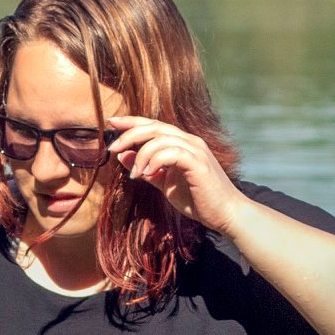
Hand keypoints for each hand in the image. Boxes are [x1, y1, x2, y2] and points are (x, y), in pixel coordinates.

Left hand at [107, 117, 243, 236]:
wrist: (223, 213)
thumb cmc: (196, 199)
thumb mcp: (164, 183)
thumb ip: (146, 168)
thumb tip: (123, 156)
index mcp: (181, 143)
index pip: (153, 125)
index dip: (131, 121)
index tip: (111, 122)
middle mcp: (188, 140)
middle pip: (154, 126)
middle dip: (129, 134)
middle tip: (112, 149)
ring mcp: (195, 149)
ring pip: (160, 139)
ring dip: (141, 155)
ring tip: (134, 175)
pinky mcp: (198, 162)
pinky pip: (171, 153)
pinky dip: (155, 161)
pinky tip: (146, 175)